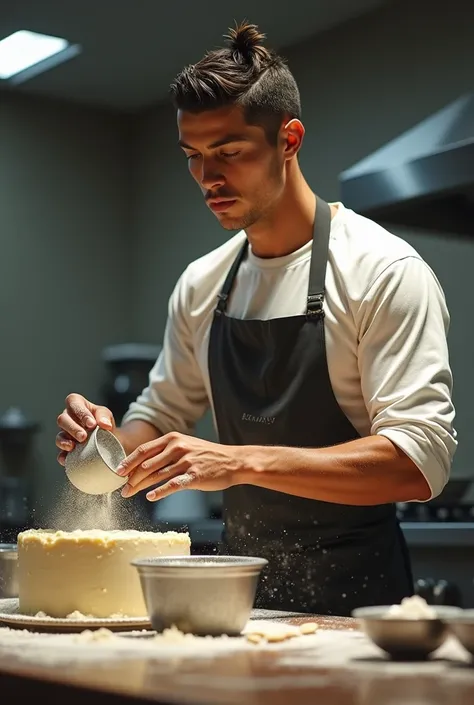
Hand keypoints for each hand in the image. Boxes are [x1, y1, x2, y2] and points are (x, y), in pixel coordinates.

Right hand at [56, 393, 115, 465]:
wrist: (109, 440)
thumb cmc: (103, 423)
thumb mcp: (106, 415)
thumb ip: (104, 416)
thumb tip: (105, 425)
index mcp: (77, 405)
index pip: (73, 402)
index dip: (80, 412)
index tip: (91, 424)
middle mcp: (68, 418)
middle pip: (62, 419)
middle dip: (72, 428)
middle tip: (83, 437)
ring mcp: (65, 433)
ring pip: (59, 436)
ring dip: (65, 441)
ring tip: (73, 447)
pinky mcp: (66, 448)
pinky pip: (60, 453)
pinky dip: (63, 456)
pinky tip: (67, 459)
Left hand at [116, 432, 242, 500]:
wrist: (233, 461)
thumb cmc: (207, 455)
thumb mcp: (185, 445)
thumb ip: (165, 452)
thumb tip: (143, 464)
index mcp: (172, 439)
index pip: (144, 450)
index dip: (128, 462)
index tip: (117, 472)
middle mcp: (177, 448)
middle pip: (146, 464)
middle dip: (131, 477)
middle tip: (122, 488)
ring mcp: (186, 461)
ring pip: (156, 475)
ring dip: (140, 486)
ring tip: (130, 493)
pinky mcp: (194, 475)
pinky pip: (172, 485)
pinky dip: (160, 492)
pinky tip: (150, 497)